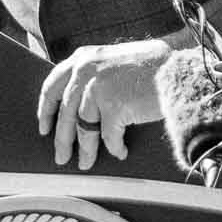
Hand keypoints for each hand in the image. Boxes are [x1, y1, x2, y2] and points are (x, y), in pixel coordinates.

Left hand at [36, 36, 172, 169]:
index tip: (44, 127)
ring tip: (85, 163)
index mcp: (83, 58)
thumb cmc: (153, 66)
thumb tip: (80, 100)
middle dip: (62, 138)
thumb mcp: (114, 59)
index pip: (53, 85)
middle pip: (65, 112)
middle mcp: (85, 70)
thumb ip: (96, 71)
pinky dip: (114, 147)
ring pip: (83, 128)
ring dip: (85, 150)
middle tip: (60, 156)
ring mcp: (97, 88)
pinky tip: (119, 152)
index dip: (46, 109)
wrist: (177, 72)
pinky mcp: (113, 106)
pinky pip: (108, 136)